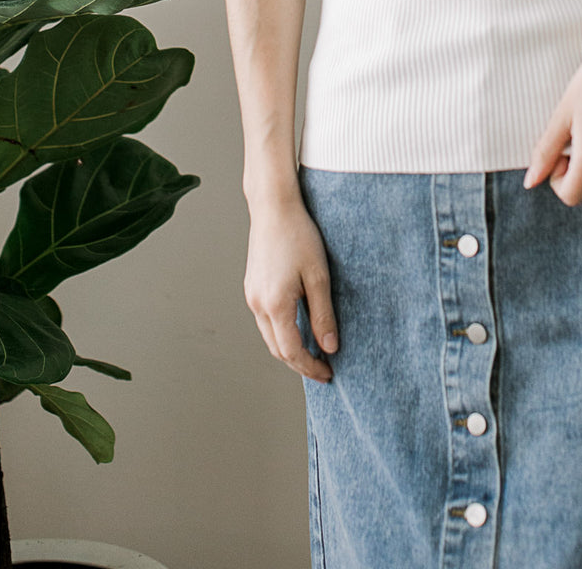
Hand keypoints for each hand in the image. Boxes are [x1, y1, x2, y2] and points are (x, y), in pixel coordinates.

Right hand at [244, 192, 337, 382]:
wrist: (274, 207)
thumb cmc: (299, 235)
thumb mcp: (319, 276)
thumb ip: (323, 315)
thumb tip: (330, 347)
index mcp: (274, 304)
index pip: (291, 352)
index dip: (310, 367)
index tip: (328, 373)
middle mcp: (257, 304)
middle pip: (277, 349)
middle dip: (299, 363)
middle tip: (323, 368)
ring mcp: (251, 295)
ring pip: (269, 336)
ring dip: (289, 348)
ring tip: (313, 351)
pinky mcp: (252, 286)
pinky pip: (265, 320)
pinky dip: (281, 331)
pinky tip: (298, 327)